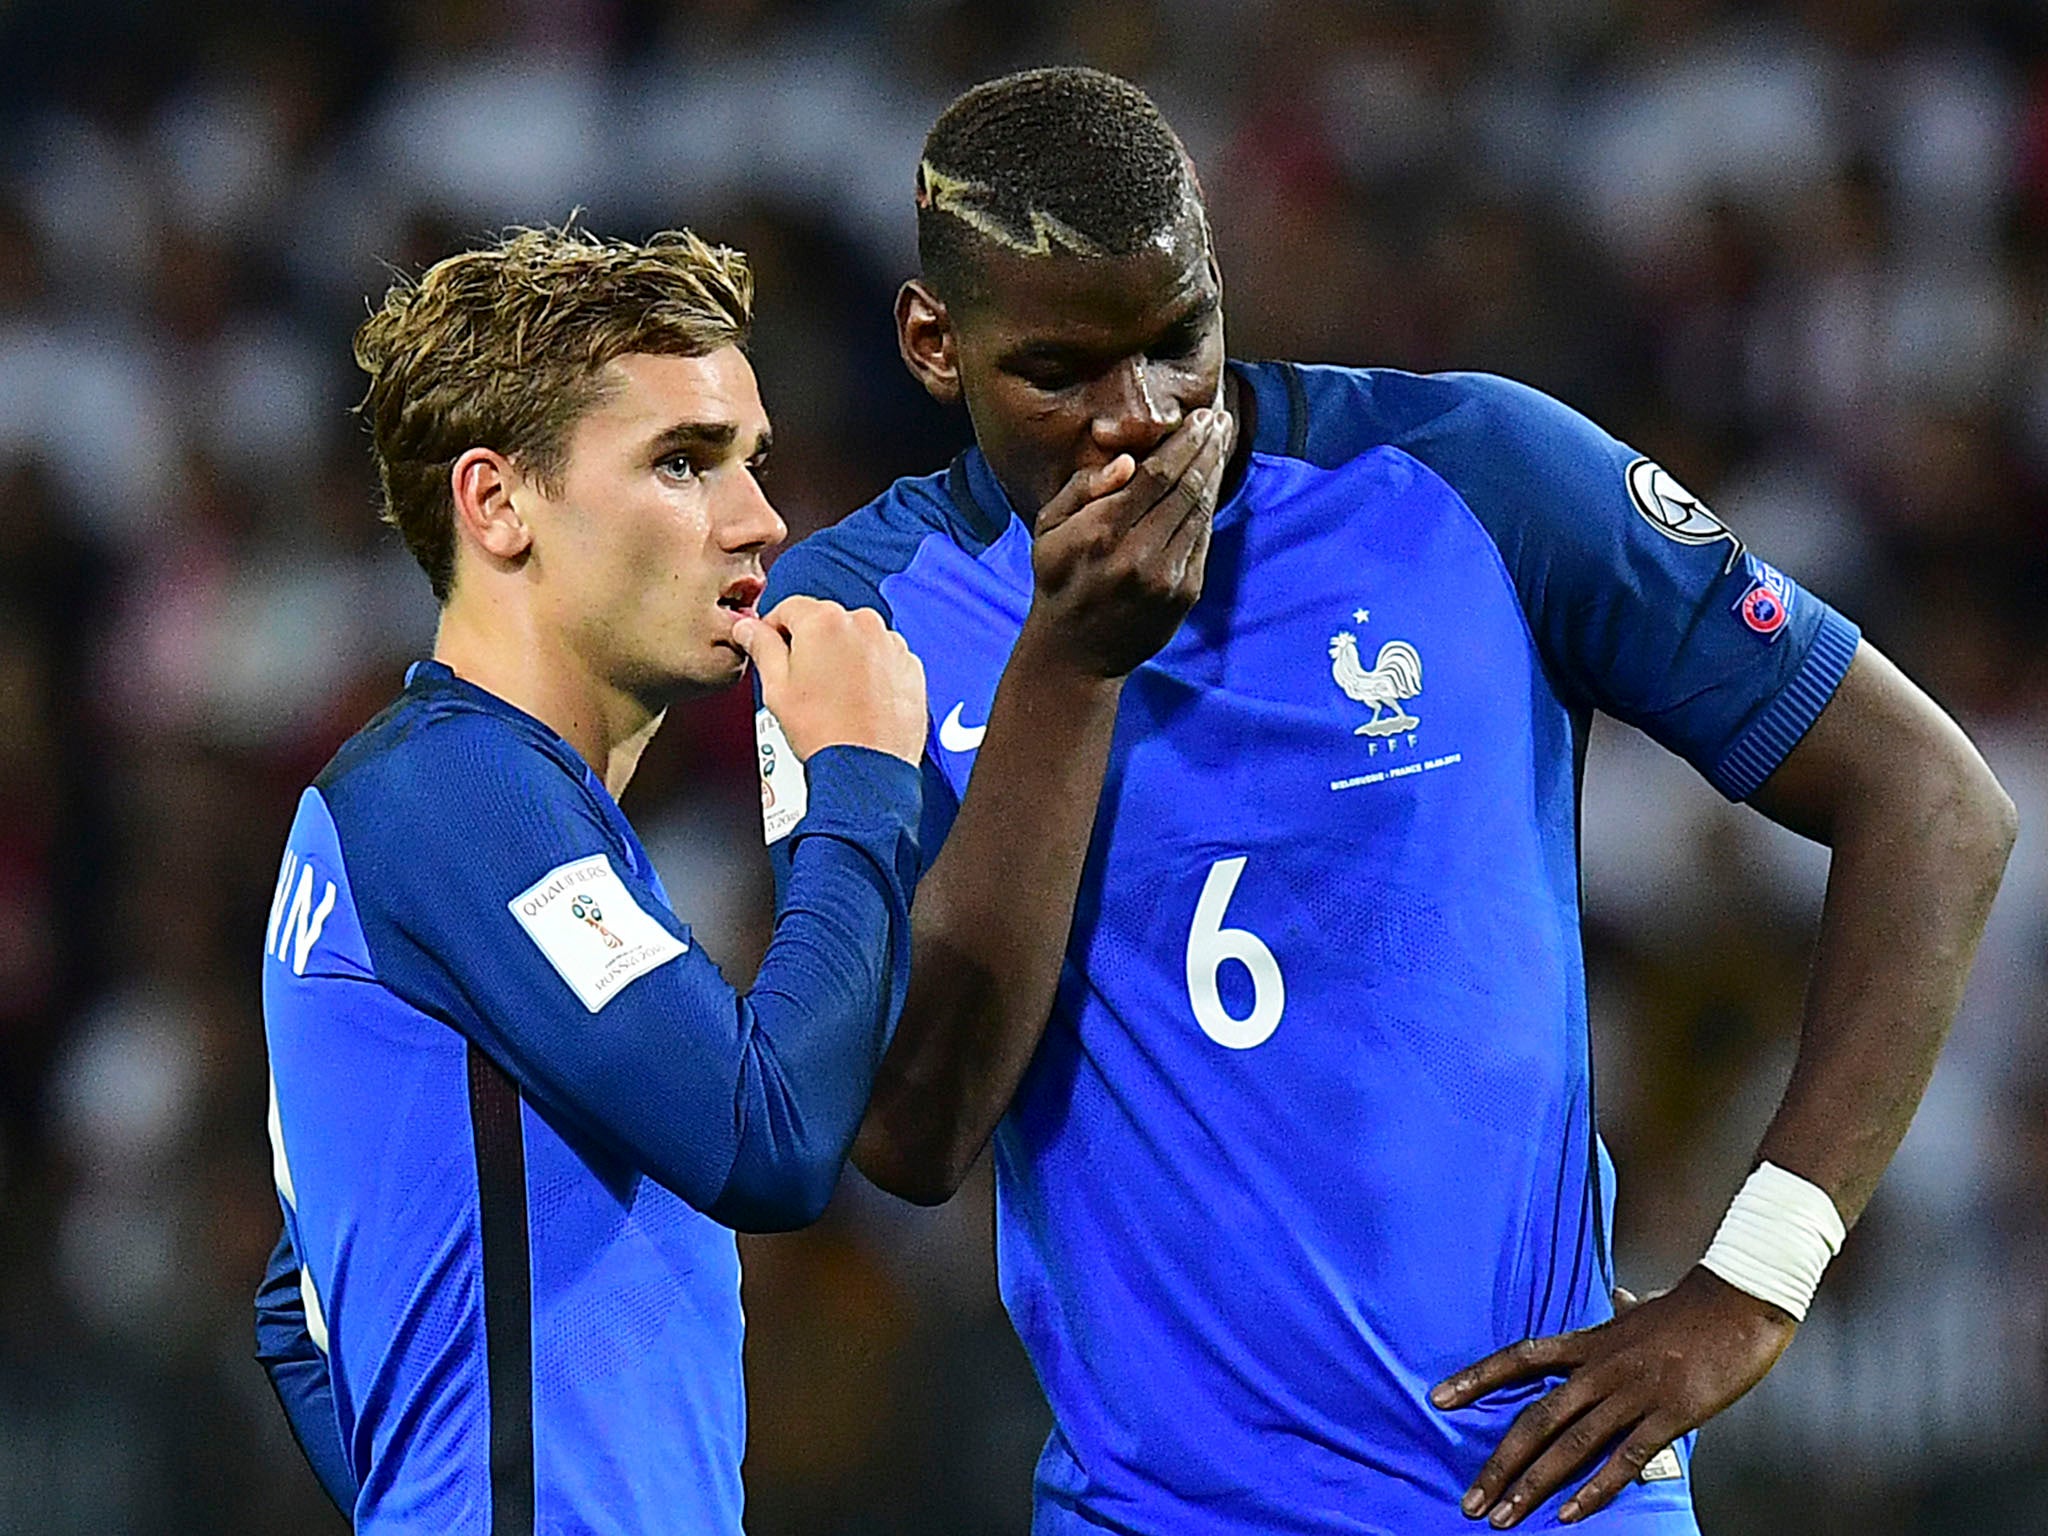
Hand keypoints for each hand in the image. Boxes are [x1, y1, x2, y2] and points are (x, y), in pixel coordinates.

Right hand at [737, 596, 926, 765]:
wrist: (868, 768)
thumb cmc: (825, 732)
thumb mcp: (777, 688)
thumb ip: (761, 647)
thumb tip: (749, 628)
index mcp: (825, 622)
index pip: (789, 608)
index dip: (773, 629)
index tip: (770, 646)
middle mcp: (864, 624)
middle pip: (826, 622)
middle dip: (811, 645)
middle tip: (802, 682)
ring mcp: (891, 645)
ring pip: (856, 639)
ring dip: (843, 657)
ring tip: (833, 696)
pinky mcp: (910, 667)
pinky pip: (882, 658)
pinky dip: (871, 672)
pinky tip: (858, 700)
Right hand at [1024, 406, 1234, 677]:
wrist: (1075, 653)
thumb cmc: (1058, 580)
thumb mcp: (1048, 530)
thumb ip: (1082, 489)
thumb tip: (1128, 462)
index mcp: (1101, 533)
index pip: (1157, 474)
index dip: (1185, 442)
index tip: (1201, 418)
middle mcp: (1138, 555)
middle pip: (1186, 488)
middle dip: (1207, 449)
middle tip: (1221, 421)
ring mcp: (1166, 577)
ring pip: (1200, 512)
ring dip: (1214, 473)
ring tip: (1221, 443)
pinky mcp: (1184, 594)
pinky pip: (1202, 539)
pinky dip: (1209, 507)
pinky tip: (1210, 483)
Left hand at [1430, 1267, 1795, 1526]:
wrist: (1739, 1303)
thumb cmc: (1691, 1308)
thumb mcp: (1644, 1308)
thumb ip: (1623, 1313)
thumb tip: (1619, 1297)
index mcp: (1590, 1342)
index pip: (1520, 1358)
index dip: (1477, 1378)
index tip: (1439, 1398)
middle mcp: (1601, 1369)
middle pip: (1536, 1418)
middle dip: (1499, 1463)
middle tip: (1471, 1499)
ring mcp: (1632, 1393)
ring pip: (1570, 1445)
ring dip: (1533, 1485)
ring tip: (1504, 1517)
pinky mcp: (1668, 1415)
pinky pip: (1623, 1460)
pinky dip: (1594, 1490)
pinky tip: (1568, 1514)